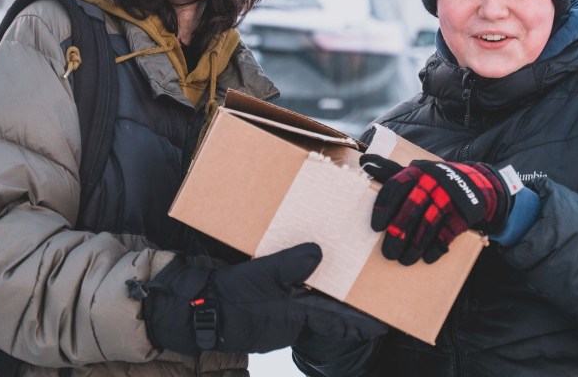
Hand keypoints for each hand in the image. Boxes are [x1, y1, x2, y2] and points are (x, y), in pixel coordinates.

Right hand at [136, 243, 385, 355]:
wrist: (192, 311)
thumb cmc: (227, 299)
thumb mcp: (259, 278)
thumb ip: (289, 266)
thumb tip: (319, 253)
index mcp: (295, 318)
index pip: (338, 322)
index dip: (362, 323)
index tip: (385, 325)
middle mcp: (291, 321)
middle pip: (328, 312)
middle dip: (347, 303)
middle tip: (369, 291)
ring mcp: (277, 316)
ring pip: (309, 305)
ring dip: (324, 293)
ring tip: (342, 276)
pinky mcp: (264, 308)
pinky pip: (291, 298)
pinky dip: (302, 288)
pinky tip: (304, 272)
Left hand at [361, 154, 512, 264]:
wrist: (474, 183)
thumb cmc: (433, 181)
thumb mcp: (414, 172)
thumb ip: (389, 170)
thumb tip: (363, 161)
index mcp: (416, 171)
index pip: (396, 186)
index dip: (384, 207)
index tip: (376, 227)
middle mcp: (432, 181)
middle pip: (411, 209)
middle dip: (398, 233)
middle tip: (389, 252)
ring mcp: (449, 197)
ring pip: (428, 224)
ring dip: (415, 246)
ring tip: (405, 260)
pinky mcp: (463, 212)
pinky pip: (447, 233)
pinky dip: (436, 248)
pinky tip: (428, 258)